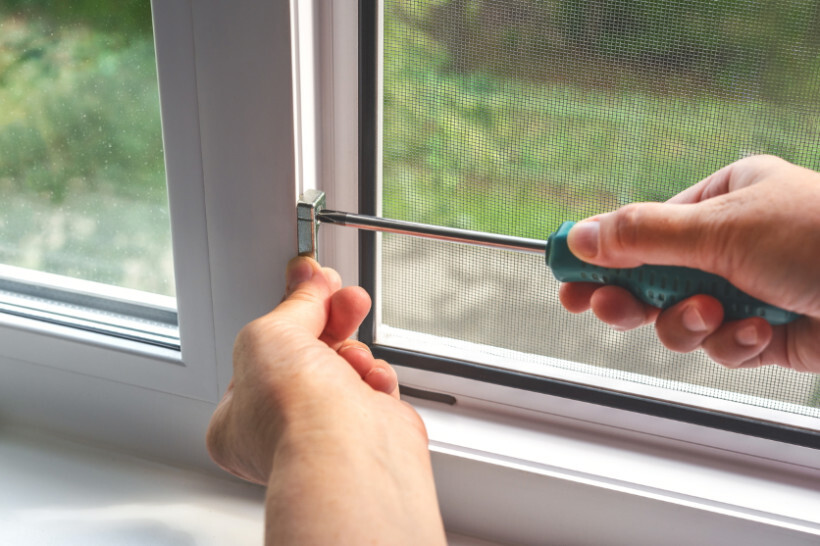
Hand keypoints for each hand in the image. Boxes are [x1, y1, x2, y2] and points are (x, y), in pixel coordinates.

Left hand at [207, 257, 445, 544]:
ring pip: (342, 368)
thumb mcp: (270, 333)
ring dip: (352, 349)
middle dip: (328, 318)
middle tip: (340, 294)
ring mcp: (326, 431)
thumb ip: (292, 304)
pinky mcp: (368, 431)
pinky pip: (373, 387)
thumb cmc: (291, 413)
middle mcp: (281, 429)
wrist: (346, 449)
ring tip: (354, 349)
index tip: (304, 284)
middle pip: (305, 354)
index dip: (286, 315)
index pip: (262, 353)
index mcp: (238, 418)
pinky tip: (369, 379)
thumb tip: (309, 279)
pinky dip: (376, 377)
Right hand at [559, 155, 819, 371]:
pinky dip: (733, 342)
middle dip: (636, 297)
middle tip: (610, 307)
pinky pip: (719, 344)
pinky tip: (760, 331)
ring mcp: (747, 289)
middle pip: (652, 277)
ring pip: (680, 318)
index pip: (643, 226)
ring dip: (690, 323)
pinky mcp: (764, 333)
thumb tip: (582, 236)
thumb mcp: (722, 229)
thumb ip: (644, 235)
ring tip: (716, 315)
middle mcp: (731, 244)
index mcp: (723, 200)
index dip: (601, 251)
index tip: (564, 273)